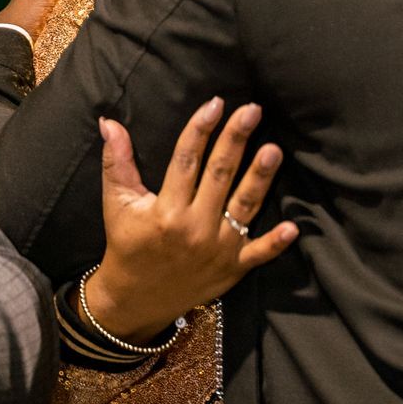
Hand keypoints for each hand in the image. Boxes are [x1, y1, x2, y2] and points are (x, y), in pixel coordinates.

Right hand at [83, 98, 298, 343]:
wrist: (135, 300)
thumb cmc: (128, 244)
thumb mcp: (117, 204)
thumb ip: (117, 162)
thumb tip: (109, 122)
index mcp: (165, 210)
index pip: (185, 160)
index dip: (200, 129)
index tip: (215, 103)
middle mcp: (193, 228)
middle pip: (219, 175)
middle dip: (236, 140)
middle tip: (252, 111)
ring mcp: (217, 249)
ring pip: (244, 206)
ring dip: (260, 177)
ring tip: (274, 149)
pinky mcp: (233, 268)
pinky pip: (258, 254)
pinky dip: (275, 243)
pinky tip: (293, 226)